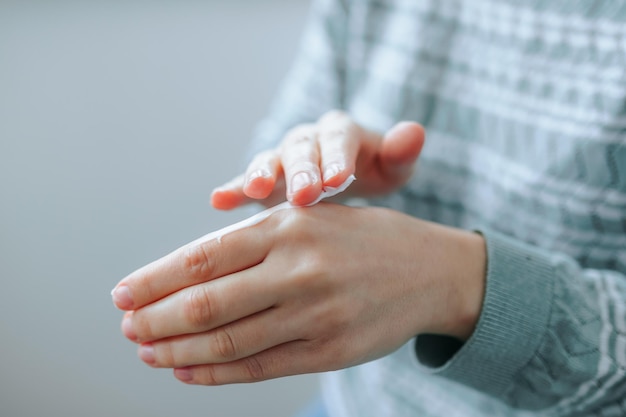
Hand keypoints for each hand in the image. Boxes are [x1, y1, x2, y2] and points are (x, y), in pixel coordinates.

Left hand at [112, 204, 485, 384]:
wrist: (433, 271)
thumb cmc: (365, 239)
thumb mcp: (313, 218)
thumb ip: (255, 240)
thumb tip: (188, 270)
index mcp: (290, 226)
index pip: (202, 256)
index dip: (155, 279)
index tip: (123, 293)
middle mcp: (300, 269)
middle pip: (207, 303)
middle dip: (156, 319)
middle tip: (127, 328)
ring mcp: (317, 315)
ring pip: (229, 341)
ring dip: (178, 351)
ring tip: (148, 352)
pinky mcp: (330, 351)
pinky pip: (260, 367)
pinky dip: (216, 372)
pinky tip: (188, 371)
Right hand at [211, 110, 424, 208]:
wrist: (348, 177)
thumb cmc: (373, 172)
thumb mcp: (393, 166)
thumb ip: (400, 152)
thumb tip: (415, 132)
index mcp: (342, 132)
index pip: (339, 138)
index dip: (337, 157)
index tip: (339, 181)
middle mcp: (309, 139)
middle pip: (302, 148)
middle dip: (301, 170)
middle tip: (303, 196)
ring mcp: (283, 157)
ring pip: (270, 159)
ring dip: (262, 173)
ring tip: (254, 191)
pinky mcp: (265, 179)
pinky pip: (246, 182)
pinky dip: (234, 190)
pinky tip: (219, 201)